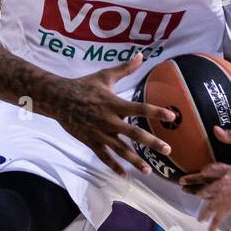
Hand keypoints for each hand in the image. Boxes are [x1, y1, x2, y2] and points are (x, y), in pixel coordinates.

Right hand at [52, 53, 175, 177]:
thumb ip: (125, 69)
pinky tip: (124, 175)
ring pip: (120, 150)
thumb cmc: (84, 85)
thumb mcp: (105, 76)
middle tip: (168, 150)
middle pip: (134, 133)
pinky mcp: (91, 141)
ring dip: (135, 161)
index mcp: (115, 103)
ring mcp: (100, 133)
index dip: (156, 112)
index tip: (172, 117)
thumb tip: (141, 55)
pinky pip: (104, 157)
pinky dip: (114, 167)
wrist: (58, 99)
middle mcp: (110, 120)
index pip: (140, 108)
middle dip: (152, 142)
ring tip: (148, 171)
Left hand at [193, 156, 230, 230]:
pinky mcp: (225, 207)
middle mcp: (220, 182)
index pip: (211, 170)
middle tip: (184, 189)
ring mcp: (221, 195)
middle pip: (203, 187)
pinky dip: (211, 228)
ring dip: (203, 213)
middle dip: (194, 189)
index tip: (201, 173)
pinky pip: (216, 219)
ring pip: (207, 205)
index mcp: (227, 170)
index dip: (204, 172)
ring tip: (200, 219)